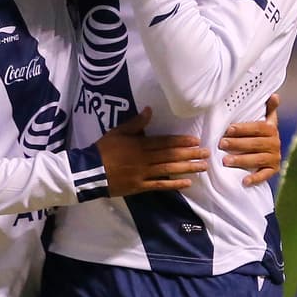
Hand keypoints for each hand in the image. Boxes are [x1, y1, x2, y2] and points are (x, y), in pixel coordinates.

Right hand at [95, 108, 209, 196]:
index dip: (181, 141)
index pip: (164, 142)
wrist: (89, 170)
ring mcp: (143, 174)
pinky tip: (187, 183)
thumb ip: (135, 123)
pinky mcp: (140, 187)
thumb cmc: (103, 149)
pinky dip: (174, 185)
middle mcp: (144, 158)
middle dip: (190, 154)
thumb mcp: (118, 131)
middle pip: (170, 155)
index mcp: (140, 144)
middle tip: (207, 153)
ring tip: (203, 167)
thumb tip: (149, 110)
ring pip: (169, 170)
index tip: (195, 140)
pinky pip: (159, 185)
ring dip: (187, 168)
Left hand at [220, 94, 281, 186]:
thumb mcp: (265, 120)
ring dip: (241, 160)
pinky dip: (255, 178)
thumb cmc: (260, 133)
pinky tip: (244, 181)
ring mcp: (274, 157)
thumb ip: (268, 109)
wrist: (270, 152)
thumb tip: (275, 95)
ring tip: (225, 161)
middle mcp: (275, 143)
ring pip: (257, 159)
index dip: (243, 128)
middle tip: (221, 144)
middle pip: (255, 143)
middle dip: (237, 144)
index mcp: (272, 129)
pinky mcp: (273, 170)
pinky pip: (264, 175)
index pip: (258, 127)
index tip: (228, 129)